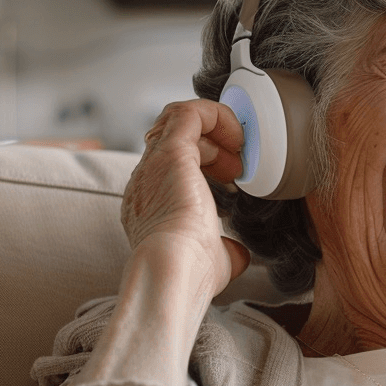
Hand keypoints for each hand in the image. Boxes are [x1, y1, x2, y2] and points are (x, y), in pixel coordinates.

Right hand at [121, 99, 251, 301]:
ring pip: (179, 120)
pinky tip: (237, 137)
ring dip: (216, 128)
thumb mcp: (211, 259)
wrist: (172, 269)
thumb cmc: (191, 273)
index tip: (234, 182)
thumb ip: (222, 248)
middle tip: (239, 167)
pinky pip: (189, 112)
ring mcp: (154, 163)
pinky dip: (218, 115)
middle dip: (214, 144)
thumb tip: (234, 253)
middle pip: (176, 139)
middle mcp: (146, 180)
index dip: (208, 163)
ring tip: (239, 150)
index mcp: (150, 203)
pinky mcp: (171, 151)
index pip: (172, 164)